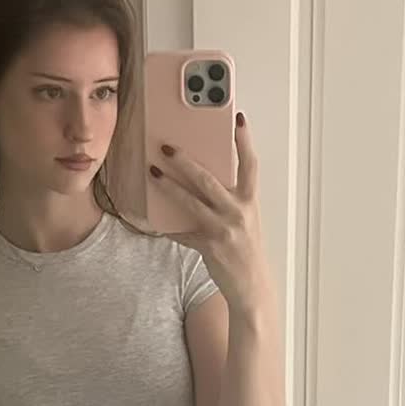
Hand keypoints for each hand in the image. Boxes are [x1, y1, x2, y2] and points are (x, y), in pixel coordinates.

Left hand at [147, 111, 273, 315]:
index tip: (238, 118)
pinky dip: (167, 226)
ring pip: (191, 202)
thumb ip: (229, 200)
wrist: (251, 286)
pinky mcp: (209, 247)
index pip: (250, 165)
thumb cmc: (246, 249)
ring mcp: (224, 229)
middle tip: (166, 146)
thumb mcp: (244, 220)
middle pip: (208, 179)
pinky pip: (182, 232)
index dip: (244, 141)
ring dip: (169, 186)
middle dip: (184, 161)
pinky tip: (153, 219)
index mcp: (249, 201)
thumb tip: (201, 181)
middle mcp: (238, 212)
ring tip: (153, 172)